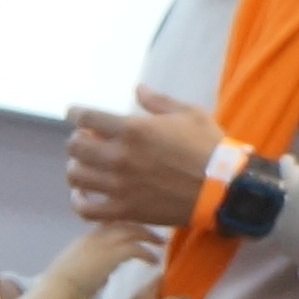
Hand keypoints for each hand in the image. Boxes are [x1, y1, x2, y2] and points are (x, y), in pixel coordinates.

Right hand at [25, 215, 164, 298]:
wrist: (57, 291)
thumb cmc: (62, 287)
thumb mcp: (77, 270)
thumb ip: (92, 266)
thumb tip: (104, 272)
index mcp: (85, 238)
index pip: (109, 223)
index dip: (125, 225)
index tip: (137, 229)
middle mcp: (95, 236)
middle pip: (124, 222)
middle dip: (141, 226)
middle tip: (155, 233)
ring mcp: (104, 243)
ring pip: (133, 230)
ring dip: (149, 236)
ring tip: (160, 244)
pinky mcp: (113, 254)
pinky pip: (137, 248)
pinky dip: (148, 254)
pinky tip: (154, 262)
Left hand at [64, 85, 225, 230]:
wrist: (224, 187)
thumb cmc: (209, 147)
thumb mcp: (190, 114)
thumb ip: (159, 101)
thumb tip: (138, 88)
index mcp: (133, 129)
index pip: (86, 117)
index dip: (75, 114)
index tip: (75, 114)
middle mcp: (119, 156)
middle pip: (75, 147)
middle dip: (77, 141)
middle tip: (88, 142)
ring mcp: (119, 186)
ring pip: (76, 176)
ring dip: (77, 168)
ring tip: (87, 167)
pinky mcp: (124, 210)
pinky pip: (85, 209)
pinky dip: (79, 202)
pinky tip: (84, 195)